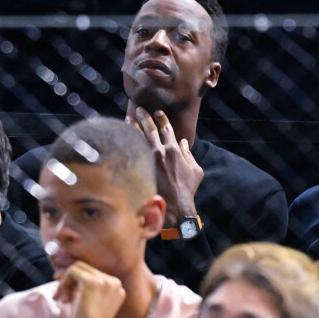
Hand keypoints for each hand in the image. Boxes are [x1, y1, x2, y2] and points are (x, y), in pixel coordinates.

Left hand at [54, 262, 133, 317]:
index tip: (68, 295)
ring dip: (65, 281)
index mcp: (117, 287)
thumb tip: (62, 271)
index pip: (94, 273)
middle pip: (86, 268)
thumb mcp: (88, 303)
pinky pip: (72, 271)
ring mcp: (105, 281)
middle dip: (70, 280)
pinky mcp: (92, 283)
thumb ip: (83, 288)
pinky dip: (63, 283)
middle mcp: (114, 281)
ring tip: (61, 299)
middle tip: (61, 296)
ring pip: (78, 267)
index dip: (77, 282)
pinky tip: (60, 299)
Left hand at [128, 107, 203, 227]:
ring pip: (138, 138)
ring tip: (128, 118)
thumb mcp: (196, 171)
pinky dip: (128, 142)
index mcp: (175, 150)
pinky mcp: (140, 169)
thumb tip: (183, 143)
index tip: (158, 112)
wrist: (175, 207)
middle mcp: (160, 152)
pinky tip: (122, 137)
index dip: (162, 119)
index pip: (167, 129)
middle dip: (145, 117)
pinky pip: (132, 152)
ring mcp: (148, 160)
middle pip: (150, 129)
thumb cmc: (187, 190)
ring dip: (133, 127)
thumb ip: (189, 155)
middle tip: (139, 109)